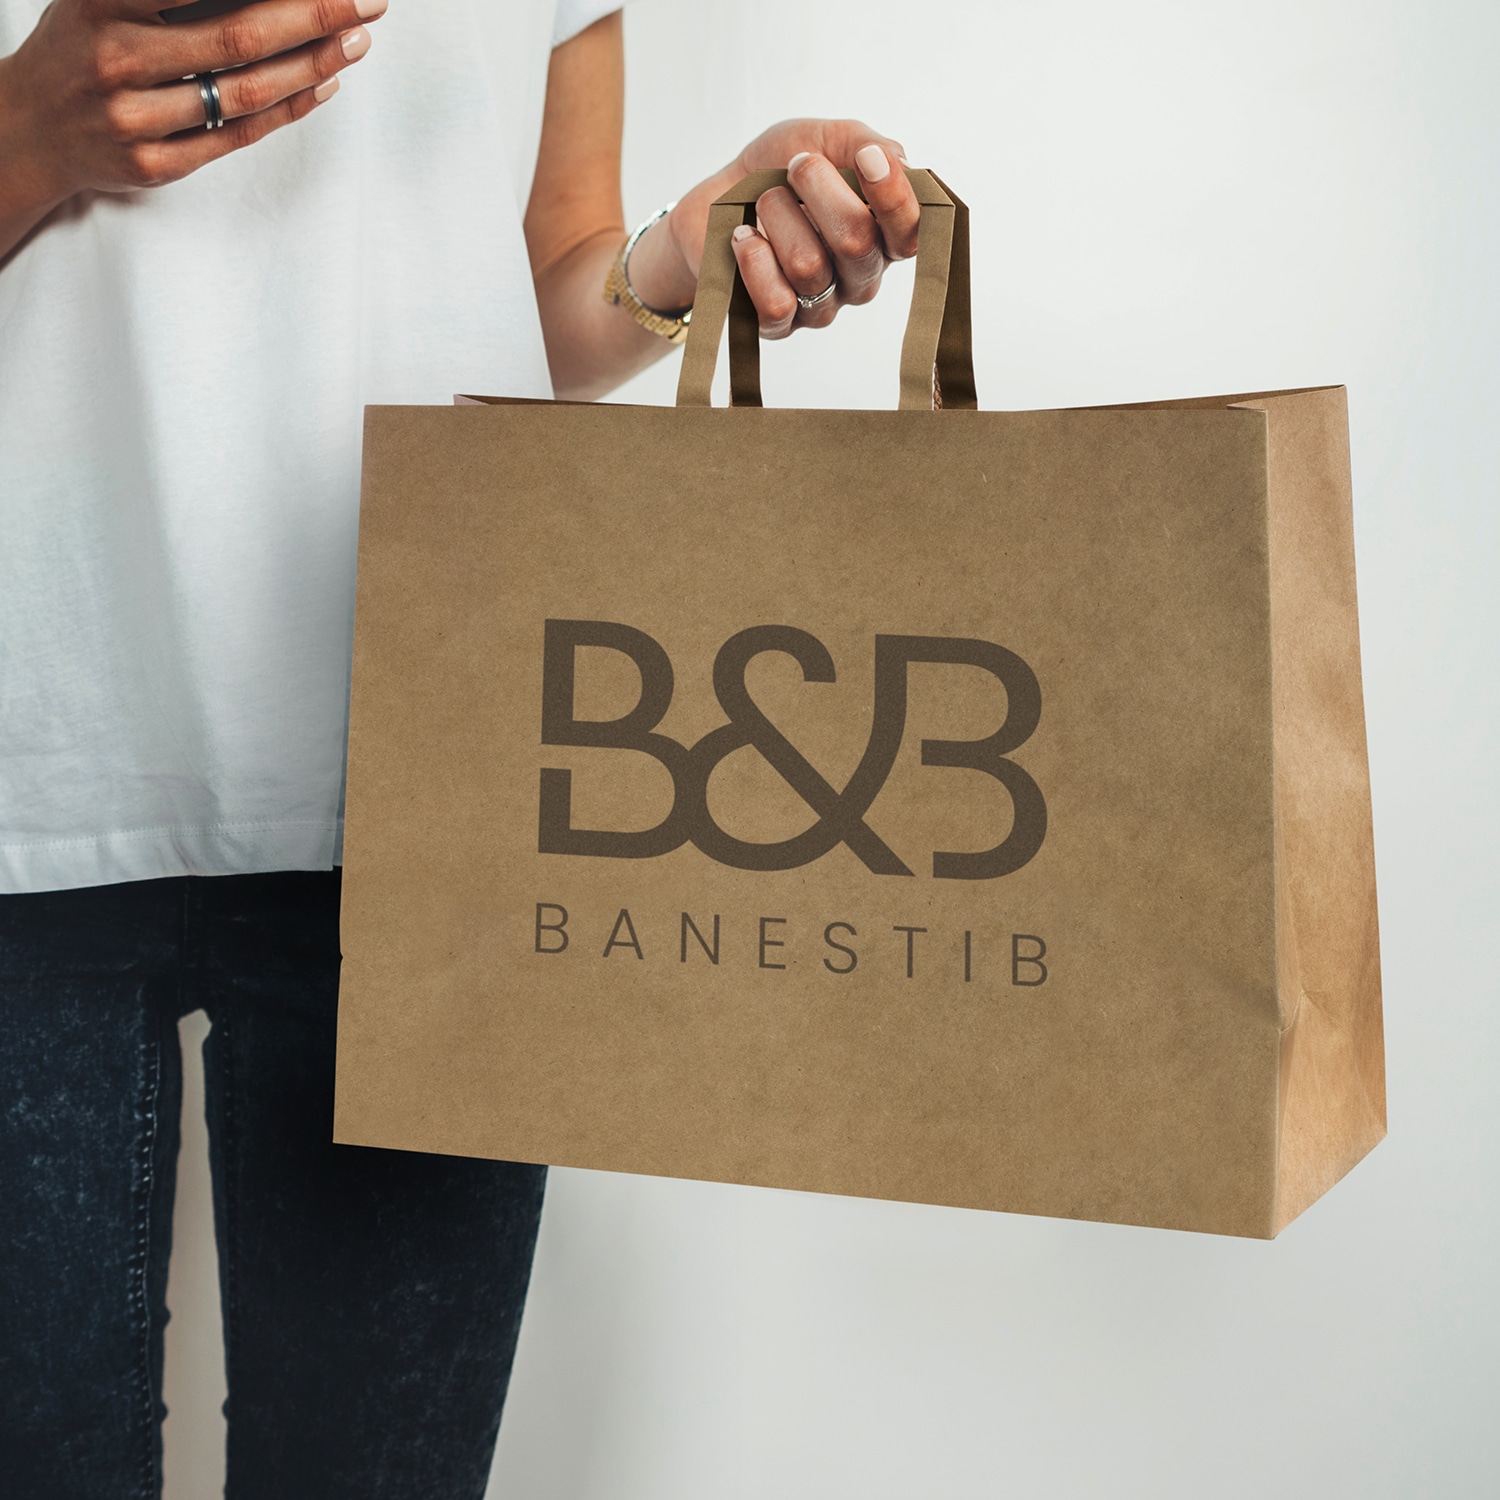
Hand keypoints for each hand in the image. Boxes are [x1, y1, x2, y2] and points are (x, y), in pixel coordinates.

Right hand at [0, 0, 385, 253]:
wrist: (30, 129)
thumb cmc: (82, 46)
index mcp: (104, 0)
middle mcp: (117, 57)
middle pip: (238, 36)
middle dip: (313, 15)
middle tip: (367, 0)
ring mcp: (136, 118)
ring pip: (245, 92)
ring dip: (313, 64)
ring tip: (357, 39)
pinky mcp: (156, 165)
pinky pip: (240, 135)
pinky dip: (290, 108)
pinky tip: (326, 82)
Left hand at [627, 119, 920, 340]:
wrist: (716, 197)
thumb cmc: (776, 169)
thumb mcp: (822, 138)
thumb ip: (864, 143)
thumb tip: (895, 159)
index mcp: (883, 235)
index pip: (910, 232)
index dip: (894, 198)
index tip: (866, 159)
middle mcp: (860, 276)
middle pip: (857, 243)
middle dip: (819, 191)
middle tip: (796, 167)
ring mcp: (822, 306)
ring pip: (809, 266)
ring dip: (777, 217)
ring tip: (763, 204)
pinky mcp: (781, 325)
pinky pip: (777, 302)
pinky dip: (754, 259)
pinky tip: (744, 238)